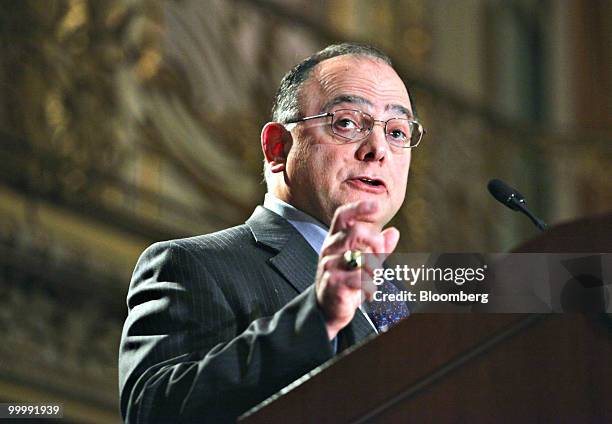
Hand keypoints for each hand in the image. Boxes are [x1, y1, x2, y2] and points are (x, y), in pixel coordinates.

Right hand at [315, 200, 399, 339]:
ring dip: (375, 269)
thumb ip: (379, 248)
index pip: (343, 216)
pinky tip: (369, 292)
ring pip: (360, 257)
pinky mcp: (332, 283)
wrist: (328, 310)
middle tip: (379, 257)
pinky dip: (370, 286)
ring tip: (374, 279)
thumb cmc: (346, 281)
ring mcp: (329, 265)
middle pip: (355, 231)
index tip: (376, 205)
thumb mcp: (364, 262)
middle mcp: (329, 249)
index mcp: (336, 239)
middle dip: (375, 243)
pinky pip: (359, 278)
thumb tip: (394, 232)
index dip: (359, 207)